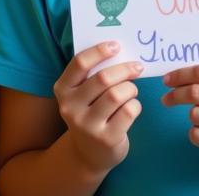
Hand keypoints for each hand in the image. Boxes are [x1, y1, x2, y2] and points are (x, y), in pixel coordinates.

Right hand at [54, 42, 143, 175]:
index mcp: (62, 89)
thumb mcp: (81, 94)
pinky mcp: (106, 139)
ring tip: (132, 90)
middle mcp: (71, 107)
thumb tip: (117, 51)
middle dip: (124, 69)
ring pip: (117, 95)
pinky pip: (128, 112)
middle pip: (103, 79)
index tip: (116, 45)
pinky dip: (136, 105)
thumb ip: (91, 75)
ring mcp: (88, 125)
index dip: (99, 51)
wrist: (88, 154)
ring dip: (130, 88)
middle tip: (137, 66)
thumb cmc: (88, 112)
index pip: (79, 63)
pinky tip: (132, 106)